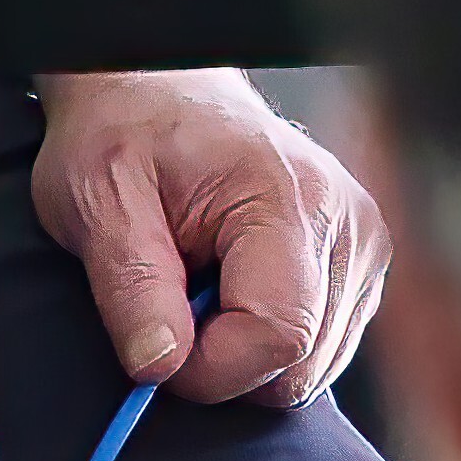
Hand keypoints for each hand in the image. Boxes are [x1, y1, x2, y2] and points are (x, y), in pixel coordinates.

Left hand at [34, 68, 385, 408]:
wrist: (161, 91)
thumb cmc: (131, 131)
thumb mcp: (99, 199)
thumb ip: (130, 286)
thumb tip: (159, 365)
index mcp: (290, 199)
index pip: (277, 336)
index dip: (208, 368)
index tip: (157, 348)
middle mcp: (346, 224)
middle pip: (300, 366)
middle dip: (224, 365)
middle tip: (174, 309)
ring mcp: (361, 247)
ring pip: (311, 369)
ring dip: (244, 355)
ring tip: (203, 289)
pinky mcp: (358, 268)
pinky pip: (318, 352)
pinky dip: (266, 343)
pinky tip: (233, 293)